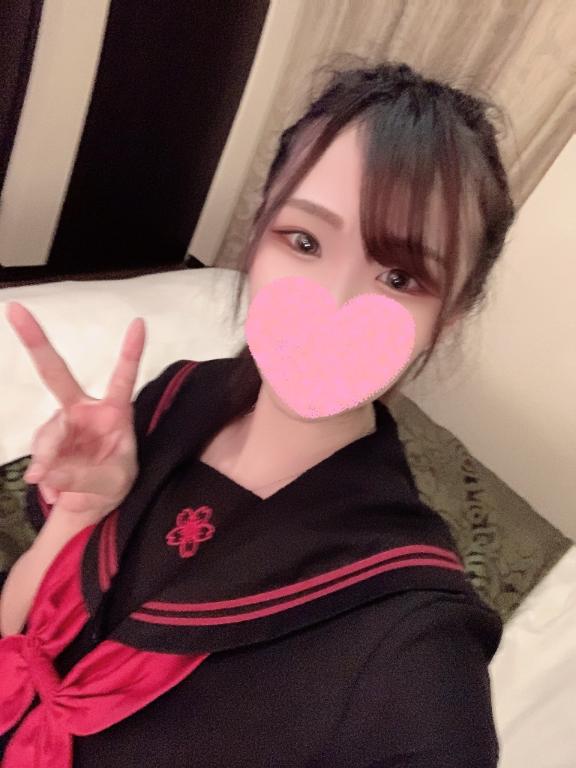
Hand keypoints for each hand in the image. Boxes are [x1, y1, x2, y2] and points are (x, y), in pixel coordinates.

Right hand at [5, 302, 145, 520]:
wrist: (91, 505)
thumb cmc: (113, 483)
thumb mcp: (111, 483)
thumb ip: (82, 477)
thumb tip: (46, 471)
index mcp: (114, 412)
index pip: (123, 377)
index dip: (131, 351)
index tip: (139, 322)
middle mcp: (84, 410)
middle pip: (55, 372)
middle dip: (35, 340)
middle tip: (16, 311)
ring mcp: (61, 424)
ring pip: (47, 433)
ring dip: (49, 458)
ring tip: (57, 482)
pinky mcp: (46, 440)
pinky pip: (40, 454)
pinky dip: (44, 472)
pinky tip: (53, 486)